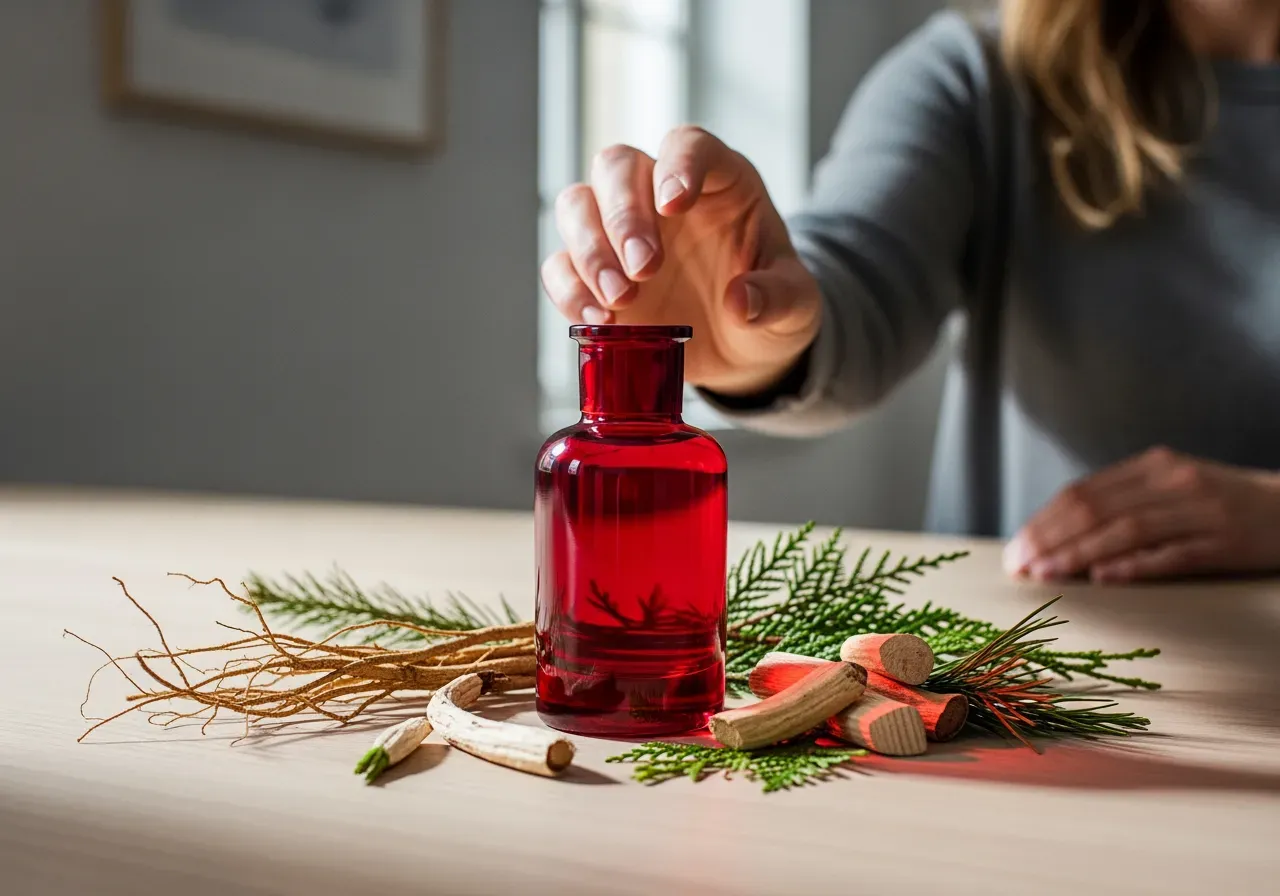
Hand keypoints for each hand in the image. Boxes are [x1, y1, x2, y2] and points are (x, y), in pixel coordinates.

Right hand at [541, 126, 821, 395]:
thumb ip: (777, 299)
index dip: (676, 164)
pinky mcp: (595, 276)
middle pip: (617, 167)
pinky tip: (598, 321)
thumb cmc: (771, 308)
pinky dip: (570, 291)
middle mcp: (659, 195)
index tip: (674, 203)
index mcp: (718, 182)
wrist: (745, 351)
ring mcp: (620, 233)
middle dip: (623, 216)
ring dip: (588, 250)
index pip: (687, 145)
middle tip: (643, 268)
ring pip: (577, 205)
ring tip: (619, 301)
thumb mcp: (796, 308)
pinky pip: (560, 266)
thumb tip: (741, 302)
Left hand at [1003, 447, 1279, 582]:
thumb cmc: (1222, 504)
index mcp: (1153, 467)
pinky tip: (1104, 579)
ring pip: (1127, 530)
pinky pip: (1173, 554)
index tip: (1016, 549)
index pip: (1083, 492)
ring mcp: (1200, 511)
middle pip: (1097, 509)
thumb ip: (1123, 502)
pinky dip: (1135, 566)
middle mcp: (1173, 482)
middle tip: (1020, 566)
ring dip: (1080, 554)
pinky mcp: (1225, 542)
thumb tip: (1060, 534)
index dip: (1044, 521)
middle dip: (1051, 539)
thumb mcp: (1171, 488)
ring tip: (1047, 574)